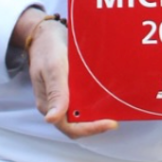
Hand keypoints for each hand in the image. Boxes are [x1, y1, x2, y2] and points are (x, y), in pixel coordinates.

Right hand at [13, 8, 117, 139]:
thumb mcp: (53, 68)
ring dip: (97, 114)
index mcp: (49, 104)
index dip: (91, 129)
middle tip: (116, 116)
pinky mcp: (70, 87)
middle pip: (78, 124)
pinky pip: (83, 100)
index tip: (110, 123)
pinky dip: (95, 102)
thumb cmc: (46, 49)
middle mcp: (56, 104)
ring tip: (114, 107)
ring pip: (81, 114)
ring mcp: (63, 96)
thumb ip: (55, 92)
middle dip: (97, 124)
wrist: (45, 33)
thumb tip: (52, 119)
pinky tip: (106, 95)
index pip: (71, 127)